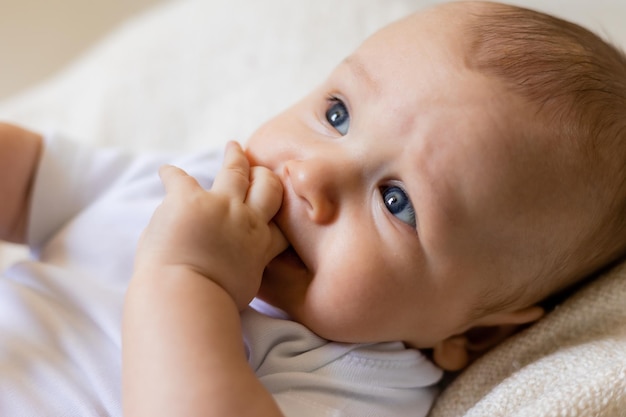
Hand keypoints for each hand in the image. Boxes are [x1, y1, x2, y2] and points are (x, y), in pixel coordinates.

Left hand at [135, 141, 287, 309]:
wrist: (188, 298)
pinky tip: (165, 171)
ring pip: (236, 171)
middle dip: (265, 177)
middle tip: (260, 169)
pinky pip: (180, 178)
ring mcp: (220, 206)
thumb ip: (245, 272)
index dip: (281, 212)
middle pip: (268, 188)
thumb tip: (237, 271)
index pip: (280, 224)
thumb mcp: (245, 291)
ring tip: (233, 147)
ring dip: (235, 158)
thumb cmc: (213, 306)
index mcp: (260, 247)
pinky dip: (171, 174)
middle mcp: (246, 221)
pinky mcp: (188, 200)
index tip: (278, 206)